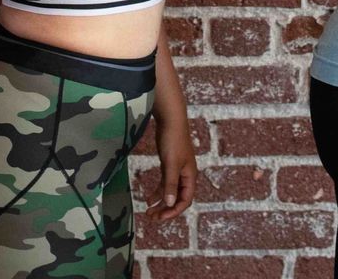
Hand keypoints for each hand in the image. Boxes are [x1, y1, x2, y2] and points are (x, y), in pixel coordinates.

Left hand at [147, 103, 197, 222]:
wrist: (170, 120)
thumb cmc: (173, 140)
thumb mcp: (171, 164)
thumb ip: (170, 184)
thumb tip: (169, 204)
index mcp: (190, 176)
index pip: (185, 200)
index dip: (174, 211)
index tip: (160, 217)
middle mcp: (185, 175)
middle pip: (177, 198)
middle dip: (166, 210)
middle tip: (152, 218)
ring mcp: (177, 170)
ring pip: (170, 192)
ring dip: (160, 202)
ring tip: (148, 211)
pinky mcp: (169, 164)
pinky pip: (165, 183)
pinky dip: (158, 191)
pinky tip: (148, 198)